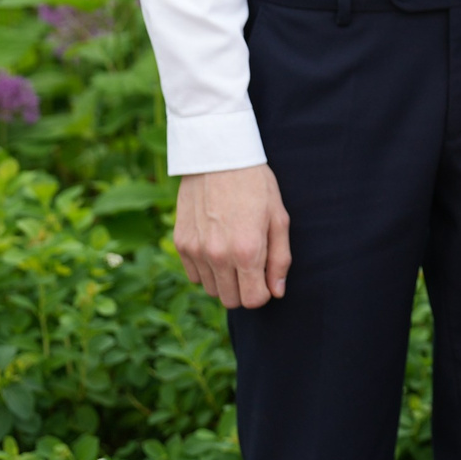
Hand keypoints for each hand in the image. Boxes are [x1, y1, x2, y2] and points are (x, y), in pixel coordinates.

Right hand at [174, 164, 291, 309]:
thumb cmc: (256, 186)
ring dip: (224, 280)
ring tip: (234, 251)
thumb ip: (280, 259)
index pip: (253, 300)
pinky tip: (216, 246)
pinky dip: (206, 269)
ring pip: (210, 289)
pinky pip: (194, 275)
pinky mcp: (180, 244)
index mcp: (247, 251)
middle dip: (244, 289)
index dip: (263, 293)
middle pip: (230, 300)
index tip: (266, 278)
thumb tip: (277, 292)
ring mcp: (195, 251)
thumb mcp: (279, 218)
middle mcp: (217, 256)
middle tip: (252, 266)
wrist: (218, 158)